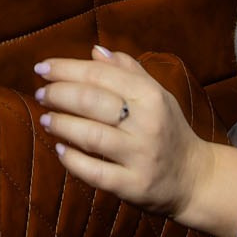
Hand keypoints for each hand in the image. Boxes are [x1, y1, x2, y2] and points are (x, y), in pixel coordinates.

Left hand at [34, 46, 211, 217]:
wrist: (195, 178)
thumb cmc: (168, 129)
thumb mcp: (156, 94)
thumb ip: (127, 71)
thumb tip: (95, 51)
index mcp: (151, 96)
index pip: (100, 75)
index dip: (66, 69)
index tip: (42, 68)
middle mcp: (147, 123)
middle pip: (92, 101)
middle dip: (59, 94)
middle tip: (41, 94)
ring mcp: (140, 156)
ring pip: (91, 136)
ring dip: (62, 124)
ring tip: (46, 119)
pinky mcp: (133, 185)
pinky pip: (96, 172)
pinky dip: (73, 161)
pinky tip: (60, 150)